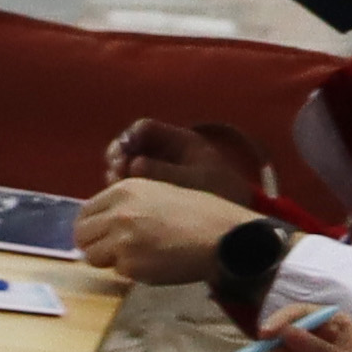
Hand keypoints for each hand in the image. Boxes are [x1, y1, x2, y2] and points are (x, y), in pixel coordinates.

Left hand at [77, 177, 259, 286]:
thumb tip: (103, 222)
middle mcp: (119, 213)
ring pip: (92, 256)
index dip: (92, 226)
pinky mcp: (130, 265)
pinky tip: (156, 263)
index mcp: (126, 190)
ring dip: (110, 260)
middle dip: (94, 244)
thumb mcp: (161, 193)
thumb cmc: (202, 214)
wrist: (226, 236)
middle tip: (114, 251)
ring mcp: (122, 240)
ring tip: (139, 256)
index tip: (102, 235)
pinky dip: (132, 271)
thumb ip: (130, 205)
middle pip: (81, 234)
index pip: (85, 212)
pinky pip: (117, 271)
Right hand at [107, 115, 274, 208]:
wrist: (238, 222)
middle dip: (118, 161)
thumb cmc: (219, 195)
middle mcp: (168, 152)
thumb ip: (161, 172)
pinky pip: (133, 184)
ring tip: (117, 193)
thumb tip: (132, 165)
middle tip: (114, 178)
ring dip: (118, 178)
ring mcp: (162, 170)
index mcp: (181, 141)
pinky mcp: (157, 189)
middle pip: (131, 147)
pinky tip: (123, 203)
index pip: (143, 129)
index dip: (126, 141)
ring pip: (128, 166)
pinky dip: (125, 191)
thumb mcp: (191, 181)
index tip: (118, 160)